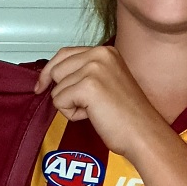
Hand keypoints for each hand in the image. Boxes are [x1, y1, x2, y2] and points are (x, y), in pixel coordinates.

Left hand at [35, 45, 155, 157]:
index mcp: (105, 51)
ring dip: (70, 104)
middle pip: (56, 70)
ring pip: (57, 88)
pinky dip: (72, 114)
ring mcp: (94, 69)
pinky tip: (93, 115)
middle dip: (65, 92)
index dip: (50, 72)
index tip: (41, 85)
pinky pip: (59, 101)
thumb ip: (83, 72)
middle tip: (89, 105)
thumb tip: (51, 75)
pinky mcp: (88, 86)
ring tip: (96, 110)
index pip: (64, 54)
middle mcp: (99, 54)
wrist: (144, 134)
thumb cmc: (127, 116)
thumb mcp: (106, 81)